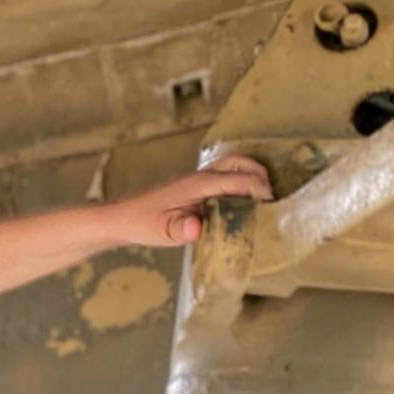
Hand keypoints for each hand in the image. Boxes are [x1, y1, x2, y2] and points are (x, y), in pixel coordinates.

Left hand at [111, 153, 271, 246]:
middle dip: (259, 174)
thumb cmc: (142, 223)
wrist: (120, 218)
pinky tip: (240, 201)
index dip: (260, 190)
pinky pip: (222, 175)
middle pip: (238, 162)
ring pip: (230, 165)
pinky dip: (237, 180)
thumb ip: (182, 229)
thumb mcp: (163, 231)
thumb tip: (197, 228)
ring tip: (261, 197)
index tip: (273, 206)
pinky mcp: (193, 187)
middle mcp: (199, 177)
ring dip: (249, 174)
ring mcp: (196, 180)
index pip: (239, 179)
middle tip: (270, 196)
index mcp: (198, 184)